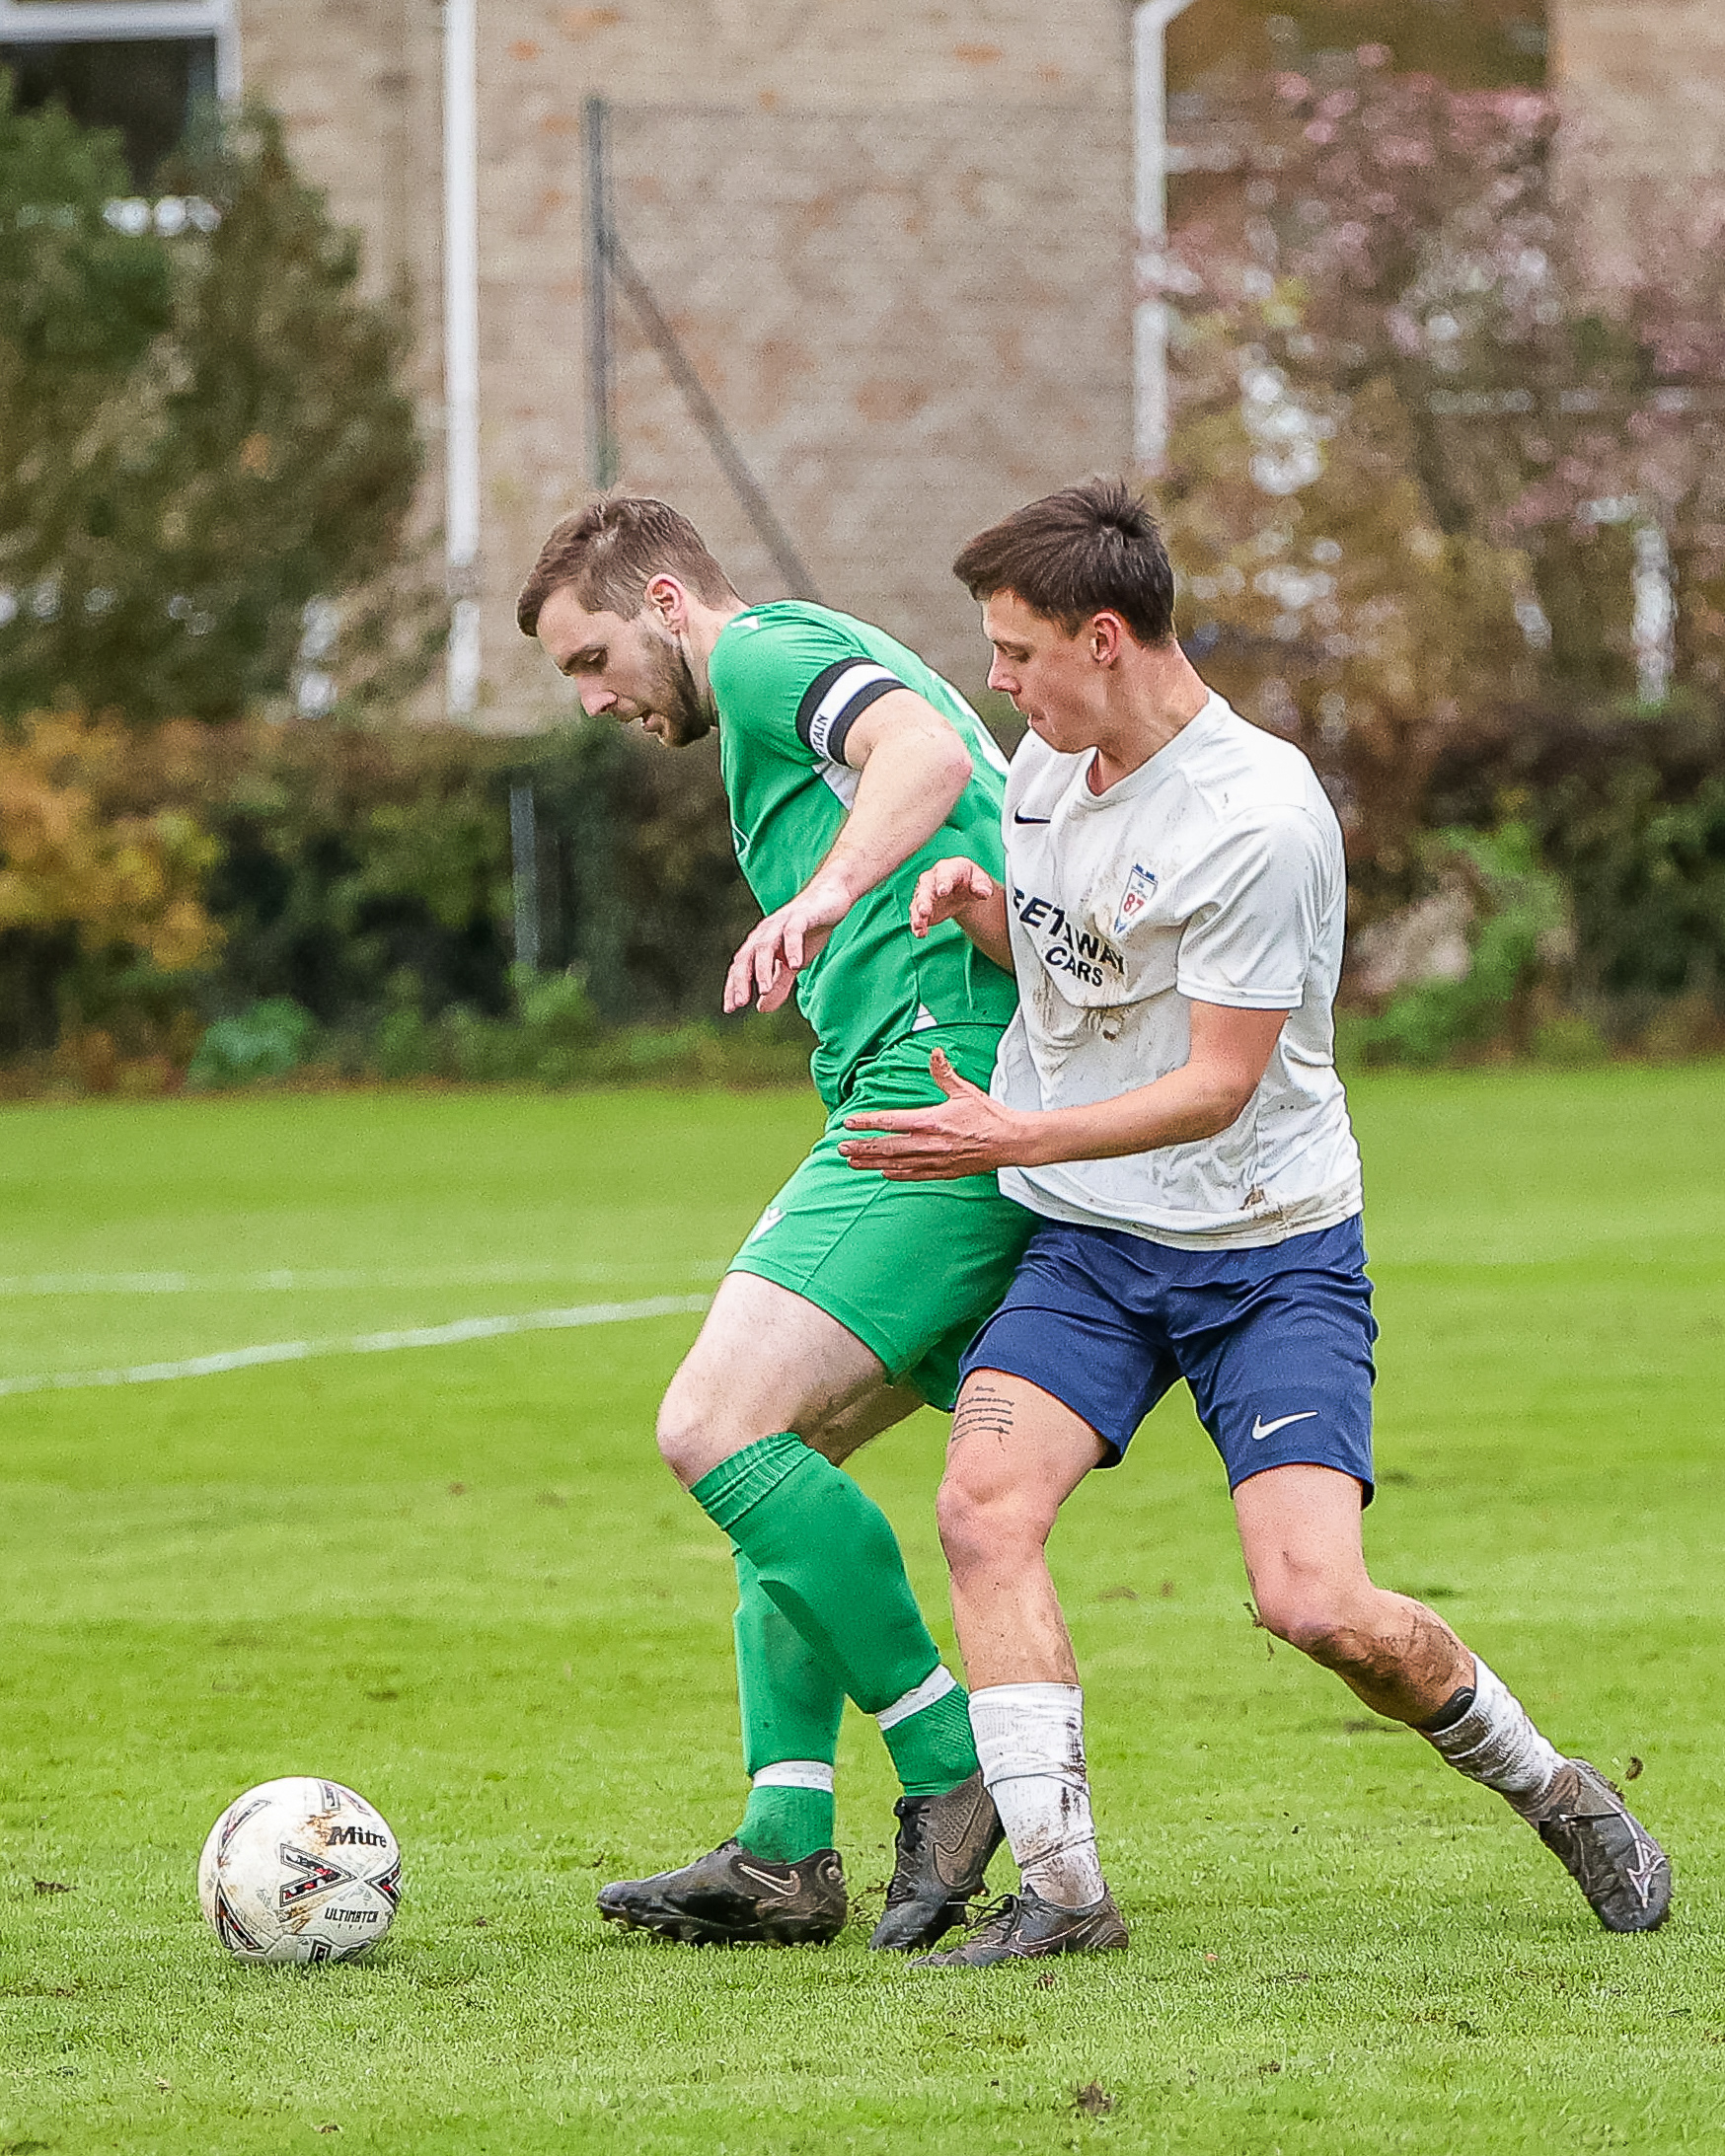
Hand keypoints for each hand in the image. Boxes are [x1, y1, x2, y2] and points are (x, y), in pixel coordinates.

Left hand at [724, 878, 850, 1013]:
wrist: (831, 898)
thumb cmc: (808, 931)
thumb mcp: (792, 963)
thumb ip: (778, 983)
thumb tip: (762, 1008)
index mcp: (760, 943)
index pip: (741, 966)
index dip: (733, 986)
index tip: (730, 1009)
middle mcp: (765, 933)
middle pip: (746, 956)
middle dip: (741, 980)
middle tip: (740, 1003)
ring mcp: (782, 923)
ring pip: (765, 946)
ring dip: (762, 968)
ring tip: (764, 990)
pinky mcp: (801, 916)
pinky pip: (793, 932)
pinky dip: (792, 948)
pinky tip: (795, 965)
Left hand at [838, 1047, 1034, 1180]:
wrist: (1011, 1141)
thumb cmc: (989, 1116)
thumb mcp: (964, 1091)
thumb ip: (944, 1073)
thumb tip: (935, 1053)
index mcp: (931, 1121)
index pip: (891, 1122)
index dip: (868, 1123)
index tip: (849, 1123)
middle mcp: (930, 1143)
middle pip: (888, 1147)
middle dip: (862, 1147)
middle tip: (841, 1148)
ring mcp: (936, 1160)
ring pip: (896, 1164)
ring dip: (872, 1163)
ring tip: (853, 1162)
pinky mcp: (944, 1171)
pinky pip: (914, 1175)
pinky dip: (896, 1174)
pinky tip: (883, 1173)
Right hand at [909, 857, 994, 939]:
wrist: (960, 890)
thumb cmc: (970, 881)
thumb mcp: (980, 881)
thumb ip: (982, 885)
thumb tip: (984, 893)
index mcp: (948, 869)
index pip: (945, 874)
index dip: (943, 882)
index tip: (943, 892)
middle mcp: (932, 879)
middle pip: (925, 888)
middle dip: (924, 900)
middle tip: (924, 911)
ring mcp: (924, 893)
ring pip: (918, 903)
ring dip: (917, 915)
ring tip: (919, 925)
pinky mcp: (921, 908)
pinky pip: (917, 916)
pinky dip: (917, 925)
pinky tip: (921, 933)